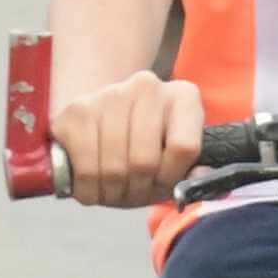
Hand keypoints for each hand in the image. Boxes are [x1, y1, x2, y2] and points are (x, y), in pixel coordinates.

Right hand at [53, 72, 206, 209]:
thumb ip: (190, 173)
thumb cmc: (143, 150)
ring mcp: (109, 93)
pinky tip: (92, 184)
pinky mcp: (76, 110)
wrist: (100, 123)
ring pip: (114, 168)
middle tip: (133, 190)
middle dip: (138, 188)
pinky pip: (85, 168)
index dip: (171, 177)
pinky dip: (89, 189)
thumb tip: (200, 176)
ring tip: (114, 188)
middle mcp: (147, 86)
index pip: (184, 147)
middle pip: (144, 161)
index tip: (162, 182)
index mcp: (182, 96)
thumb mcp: (173, 162)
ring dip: (113, 192)